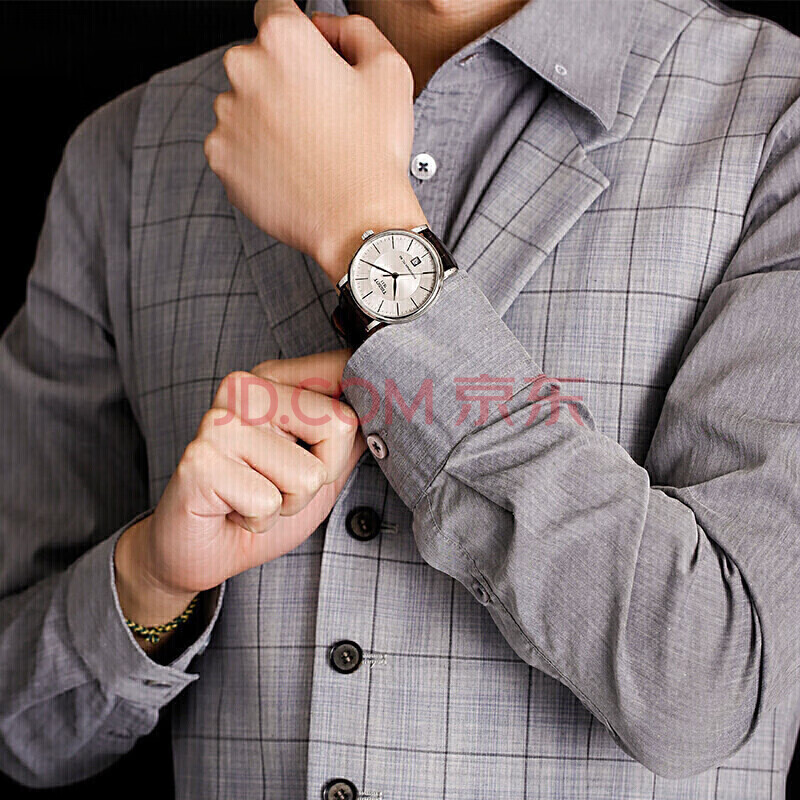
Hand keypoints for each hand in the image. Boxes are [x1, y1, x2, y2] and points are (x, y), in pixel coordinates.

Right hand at [114, 350, 363, 638]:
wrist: (201, 550)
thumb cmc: (261, 503)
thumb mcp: (322, 465)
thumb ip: (349, 432)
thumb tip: (391, 400)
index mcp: (273, 379)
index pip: (345, 374)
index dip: (355, 423)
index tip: (329, 448)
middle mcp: (244, 388)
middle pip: (339, 426)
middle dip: (320, 475)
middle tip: (277, 484)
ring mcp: (219, 422)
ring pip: (308, 473)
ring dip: (287, 503)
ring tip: (254, 497)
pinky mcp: (199, 461)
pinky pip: (268, 502)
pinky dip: (259, 521)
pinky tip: (233, 510)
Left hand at [204, 0, 426, 282]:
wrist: (357, 222)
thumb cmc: (374, 152)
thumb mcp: (391, 69)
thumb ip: (354, 29)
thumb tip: (323, 26)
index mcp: (284, 41)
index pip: (272, 8)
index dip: (295, 31)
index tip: (305, 54)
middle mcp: (245, 71)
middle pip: (255, 59)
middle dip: (281, 77)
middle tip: (318, 113)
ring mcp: (227, 118)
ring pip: (242, 104)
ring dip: (266, 116)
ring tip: (306, 146)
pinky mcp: (220, 158)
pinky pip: (233, 144)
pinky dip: (255, 153)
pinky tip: (290, 167)